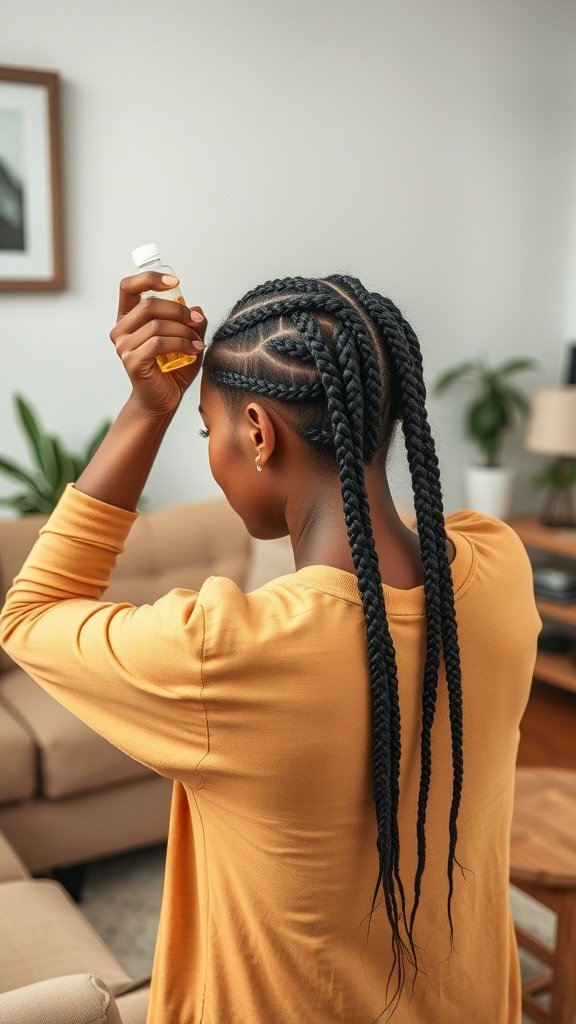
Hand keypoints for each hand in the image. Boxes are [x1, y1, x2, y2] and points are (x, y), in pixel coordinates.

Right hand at [110, 271, 206, 415]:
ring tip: (198, 342)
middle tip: (197, 321)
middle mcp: (120, 329)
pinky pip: (158, 343)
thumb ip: (191, 323)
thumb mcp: (187, 339)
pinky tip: (194, 350)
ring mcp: (123, 346)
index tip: (175, 282)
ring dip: (183, 331)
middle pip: (148, 304)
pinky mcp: (131, 361)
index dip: (150, 278)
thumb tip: (197, 308)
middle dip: (178, 310)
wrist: (164, 399)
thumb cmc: (172, 369)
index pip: (129, 286)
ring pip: (156, 325)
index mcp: (128, 318)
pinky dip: (181, 343)